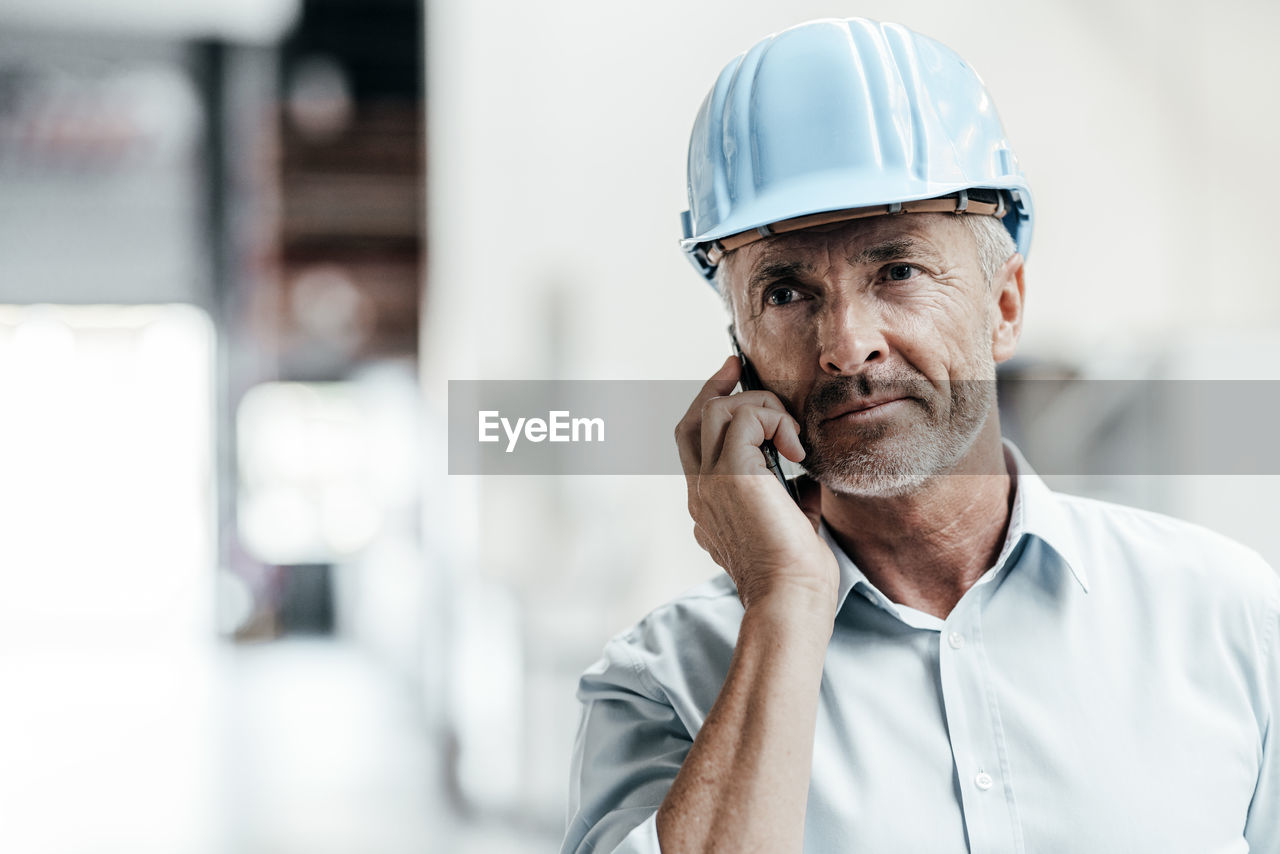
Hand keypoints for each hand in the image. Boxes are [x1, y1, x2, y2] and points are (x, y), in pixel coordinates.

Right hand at [675, 356, 838, 617]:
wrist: (790, 598)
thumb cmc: (796, 574)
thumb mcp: (791, 525)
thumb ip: (790, 496)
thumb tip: (804, 476)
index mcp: (708, 503)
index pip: (695, 442)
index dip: (711, 404)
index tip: (734, 379)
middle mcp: (700, 490)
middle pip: (694, 418)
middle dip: (717, 386)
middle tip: (739, 366)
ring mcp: (708, 482)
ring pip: (714, 410)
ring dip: (758, 407)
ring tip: (790, 436)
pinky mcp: (729, 475)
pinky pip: (742, 418)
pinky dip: (774, 421)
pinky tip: (797, 451)